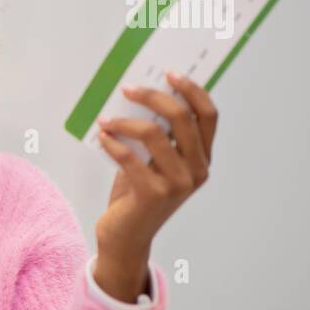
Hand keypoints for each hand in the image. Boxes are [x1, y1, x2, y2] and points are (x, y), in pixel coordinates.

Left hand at [92, 71, 216, 299]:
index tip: (170, 73)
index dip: (192, 90)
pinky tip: (102, 137)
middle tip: (128, 88)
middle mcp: (197, 170)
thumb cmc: (136, 194)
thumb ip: (156, 136)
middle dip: (153, 96)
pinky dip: (113, 143)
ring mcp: (178, 184)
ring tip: (107, 119)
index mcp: (202, 159)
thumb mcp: (152, 162)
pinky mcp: (153, 194)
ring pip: (155, 134)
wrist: (126, 236)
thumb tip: (139, 95)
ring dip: (125, 121)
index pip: (208, 115)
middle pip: (182, 117)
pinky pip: (130, 157)